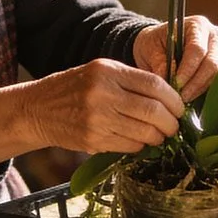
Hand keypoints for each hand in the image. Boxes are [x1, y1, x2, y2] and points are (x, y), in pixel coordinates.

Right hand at [0, 59, 185, 157]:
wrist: (37, 109)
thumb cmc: (72, 88)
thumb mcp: (99, 72)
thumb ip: (130, 80)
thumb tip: (168, 98)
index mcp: (107, 71)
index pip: (154, 85)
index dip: (174, 99)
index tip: (179, 108)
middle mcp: (103, 93)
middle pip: (154, 111)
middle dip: (171, 122)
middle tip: (174, 126)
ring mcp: (97, 118)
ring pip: (145, 132)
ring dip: (158, 137)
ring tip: (158, 135)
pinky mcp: (93, 139)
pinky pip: (130, 146)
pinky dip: (140, 145)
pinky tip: (138, 140)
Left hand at [132, 16, 217, 101]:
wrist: (161, 44)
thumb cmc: (155, 43)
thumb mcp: (151, 48)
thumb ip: (159, 62)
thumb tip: (168, 79)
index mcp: (197, 25)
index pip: (197, 49)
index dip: (187, 70)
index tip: (176, 84)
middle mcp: (215, 35)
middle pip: (212, 63)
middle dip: (196, 83)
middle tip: (181, 97)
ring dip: (202, 88)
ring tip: (185, 98)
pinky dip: (209, 90)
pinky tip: (194, 97)